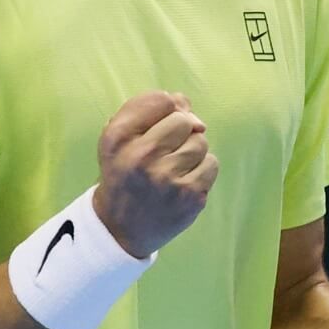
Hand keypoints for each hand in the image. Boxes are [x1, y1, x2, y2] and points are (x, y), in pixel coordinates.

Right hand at [92, 90, 217, 258]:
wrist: (119, 228)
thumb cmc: (122, 174)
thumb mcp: (118, 139)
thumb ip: (145, 110)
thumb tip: (185, 102)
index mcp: (118, 137)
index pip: (159, 100)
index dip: (165, 109)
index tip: (158, 125)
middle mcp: (141, 156)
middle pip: (183, 121)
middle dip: (180, 131)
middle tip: (165, 150)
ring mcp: (167, 178)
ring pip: (200, 142)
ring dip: (191, 151)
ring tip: (173, 168)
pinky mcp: (190, 197)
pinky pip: (211, 164)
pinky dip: (201, 170)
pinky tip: (183, 181)